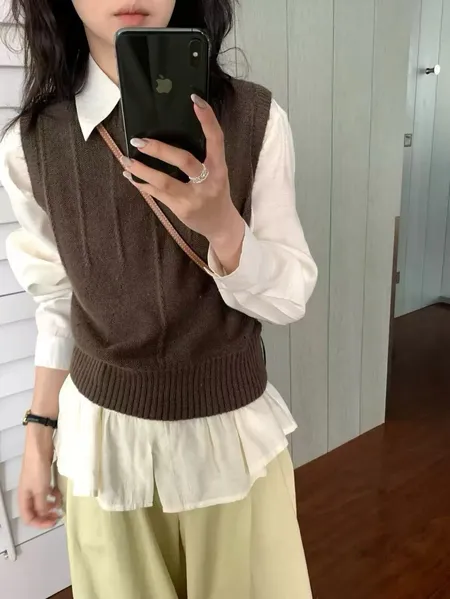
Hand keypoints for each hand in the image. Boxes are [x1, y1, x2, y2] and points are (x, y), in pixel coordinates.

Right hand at [19, 426, 60, 528]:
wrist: (40, 447)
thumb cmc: (38, 469)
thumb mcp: (40, 489)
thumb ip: (42, 505)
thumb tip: (45, 516)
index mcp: (24, 498)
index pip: (29, 518)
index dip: (40, 523)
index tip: (54, 521)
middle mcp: (28, 494)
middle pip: (36, 511)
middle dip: (47, 515)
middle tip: (59, 515)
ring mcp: (36, 486)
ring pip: (43, 502)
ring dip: (51, 505)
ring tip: (60, 503)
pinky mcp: (43, 479)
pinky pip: (47, 492)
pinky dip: (53, 495)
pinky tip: (59, 492)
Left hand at [121, 95, 244, 270]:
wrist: (220, 225)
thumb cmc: (215, 192)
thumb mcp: (216, 172)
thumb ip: (202, 156)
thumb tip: (171, 132)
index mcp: (219, 167)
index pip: (216, 139)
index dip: (207, 119)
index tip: (195, 100)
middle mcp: (208, 181)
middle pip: (184, 161)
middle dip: (159, 150)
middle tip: (138, 141)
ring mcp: (194, 197)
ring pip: (165, 181)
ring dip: (142, 170)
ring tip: (126, 160)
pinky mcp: (181, 209)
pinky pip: (158, 195)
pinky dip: (142, 185)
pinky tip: (130, 177)